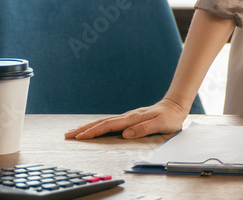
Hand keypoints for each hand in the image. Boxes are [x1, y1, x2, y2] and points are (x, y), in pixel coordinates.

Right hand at [64, 98, 188, 139]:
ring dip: (88, 127)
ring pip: (103, 122)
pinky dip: (98, 125)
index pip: (108, 126)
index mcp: (132, 119)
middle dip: (84, 129)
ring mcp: (127, 117)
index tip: (79, 137)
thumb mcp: (161, 124)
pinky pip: (109, 122)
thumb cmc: (170, 117)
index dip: (93, 132)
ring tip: (73, 131)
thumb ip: (144, 128)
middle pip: (101, 123)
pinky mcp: (129, 119)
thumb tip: (125, 134)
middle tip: (67, 135)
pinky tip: (93, 128)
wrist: (175, 105)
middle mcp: (127, 117)